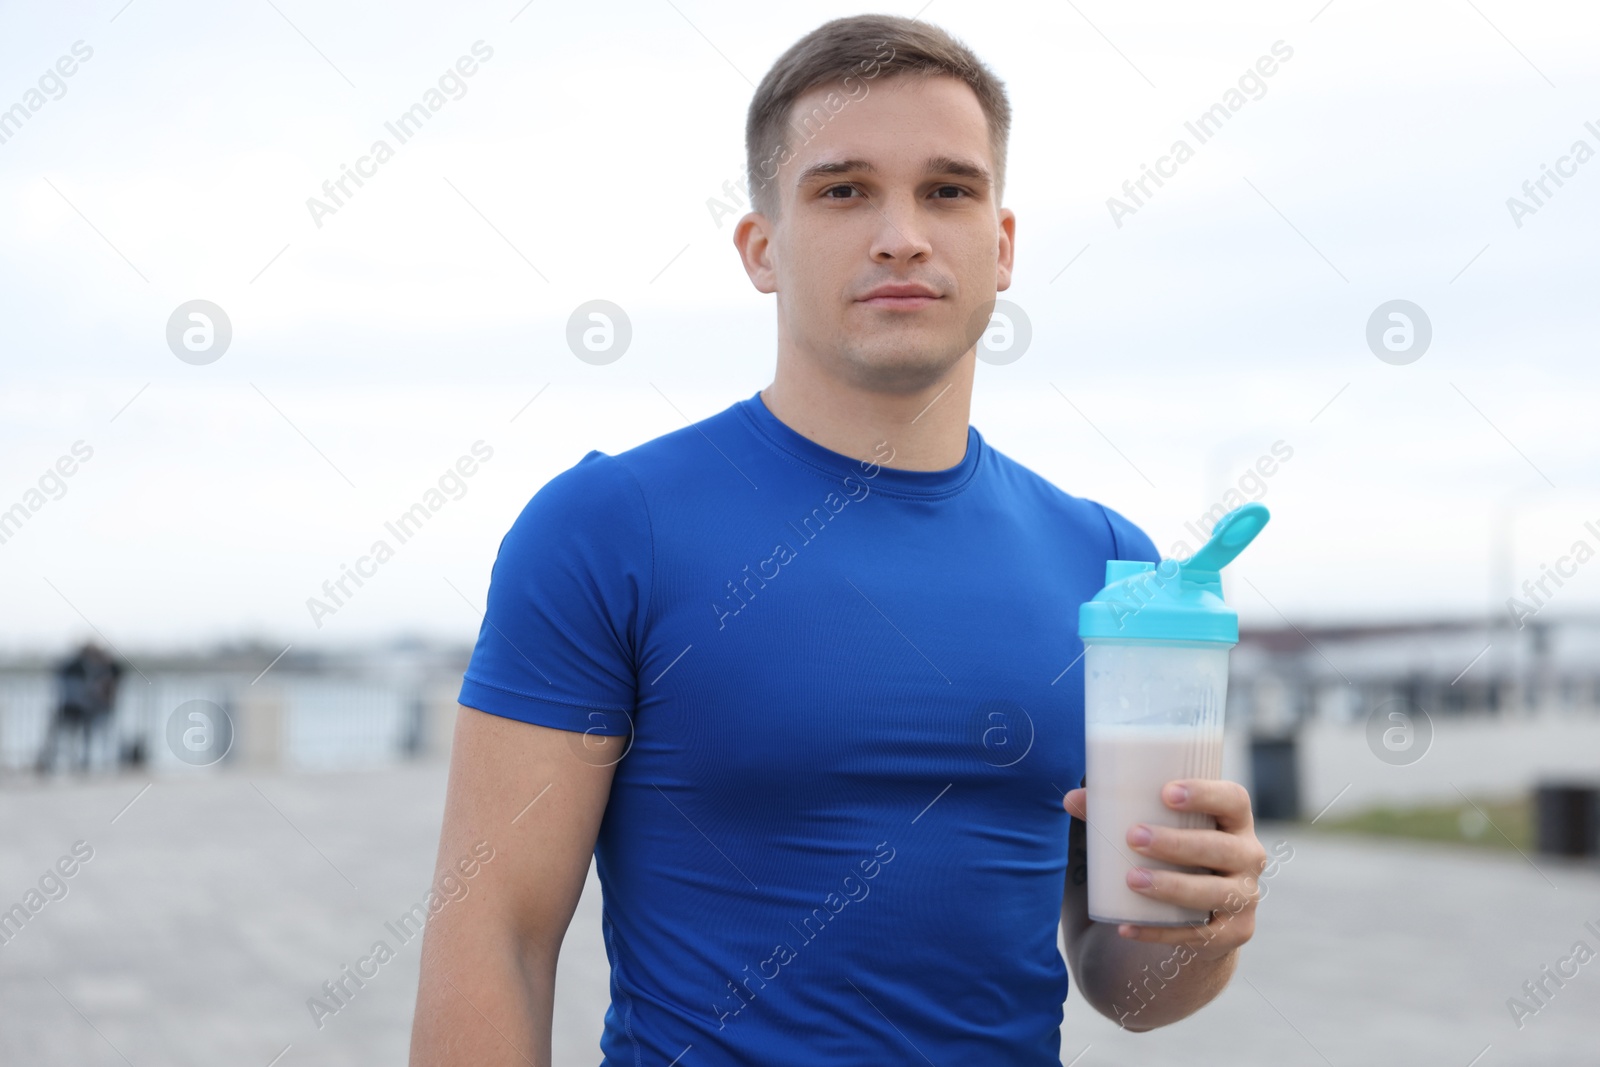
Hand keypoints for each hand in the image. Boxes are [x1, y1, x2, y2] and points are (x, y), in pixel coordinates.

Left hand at [1063, 779, 1265, 961]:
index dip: (1206, 793)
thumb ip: (1115, 809)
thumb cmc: (1173, 848)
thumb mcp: (1156, 825)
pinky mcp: (1232, 933)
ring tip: (1132, 879)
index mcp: (1234, 820)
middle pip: (1222, 848)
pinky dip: (1159, 933)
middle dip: (1178, 843)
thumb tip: (1070, 798)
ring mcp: (1244, 897)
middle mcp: (1249, 856)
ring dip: (1172, 886)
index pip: (1233, 799)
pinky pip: (1197, 936)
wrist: (1199, 908)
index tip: (1166, 792)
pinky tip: (1126, 927)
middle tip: (1134, 837)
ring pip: (1214, 893)